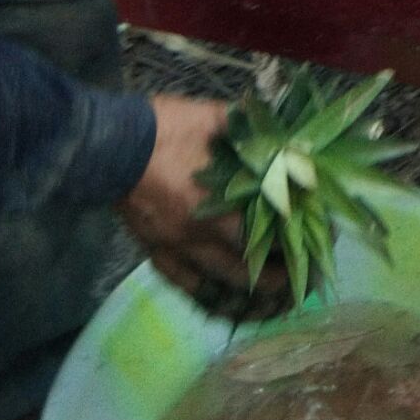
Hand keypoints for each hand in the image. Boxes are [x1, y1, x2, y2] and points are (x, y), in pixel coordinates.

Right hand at [121, 96, 283, 317]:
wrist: (110, 146)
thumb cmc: (164, 129)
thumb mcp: (213, 118)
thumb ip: (249, 129)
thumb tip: (280, 130)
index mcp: (211, 208)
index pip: (259, 239)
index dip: (286, 248)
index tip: (309, 249)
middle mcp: (193, 238)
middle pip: (241, 273)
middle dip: (273, 281)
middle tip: (298, 281)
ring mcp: (172, 249)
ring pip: (214, 287)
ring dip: (243, 296)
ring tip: (270, 300)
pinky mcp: (154, 253)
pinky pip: (184, 285)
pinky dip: (207, 296)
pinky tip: (223, 302)